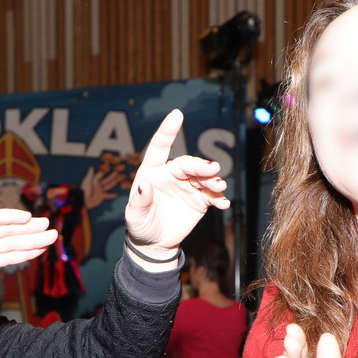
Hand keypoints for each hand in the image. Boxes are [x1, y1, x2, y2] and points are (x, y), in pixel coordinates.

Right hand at [0, 209, 55, 310]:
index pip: (7, 255)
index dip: (26, 252)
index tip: (43, 250)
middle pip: (11, 241)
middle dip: (32, 238)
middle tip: (53, 234)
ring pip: (6, 230)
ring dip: (27, 228)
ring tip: (47, 225)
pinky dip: (9, 216)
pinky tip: (26, 217)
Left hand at [81, 158, 127, 210]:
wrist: (83, 199)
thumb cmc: (84, 189)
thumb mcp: (88, 181)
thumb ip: (90, 174)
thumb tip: (91, 167)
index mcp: (95, 180)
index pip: (101, 174)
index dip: (104, 170)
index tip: (108, 165)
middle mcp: (98, 185)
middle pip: (106, 180)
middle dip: (111, 176)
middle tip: (116, 173)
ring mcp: (100, 190)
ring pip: (108, 186)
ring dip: (112, 184)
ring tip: (116, 181)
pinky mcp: (101, 196)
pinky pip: (108, 195)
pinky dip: (112, 195)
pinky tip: (116, 195)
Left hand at [122, 110, 229, 253]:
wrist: (155, 242)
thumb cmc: (141, 225)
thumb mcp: (134, 216)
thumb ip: (139, 201)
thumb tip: (144, 185)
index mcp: (152, 172)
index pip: (159, 148)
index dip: (167, 131)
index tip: (177, 115)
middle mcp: (172, 174)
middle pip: (188, 164)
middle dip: (201, 165)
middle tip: (214, 169)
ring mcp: (188, 186)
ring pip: (203, 178)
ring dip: (213, 180)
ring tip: (219, 187)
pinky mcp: (200, 200)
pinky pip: (212, 196)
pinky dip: (219, 198)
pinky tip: (223, 203)